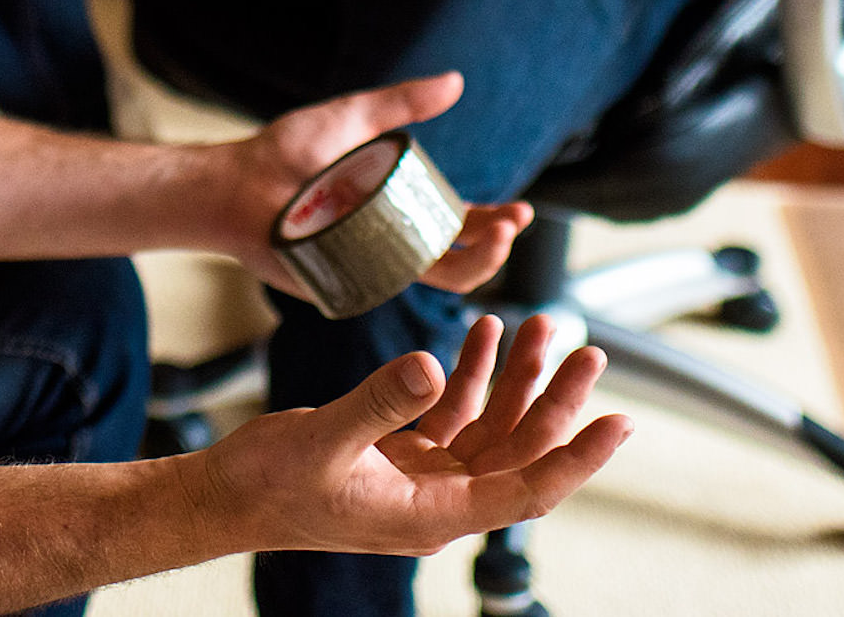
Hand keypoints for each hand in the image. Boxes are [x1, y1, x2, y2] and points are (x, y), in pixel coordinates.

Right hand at [192, 313, 632, 555]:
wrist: (225, 497)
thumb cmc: (268, 485)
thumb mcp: (324, 438)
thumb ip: (380, 402)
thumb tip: (433, 368)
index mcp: (430, 515)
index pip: (525, 490)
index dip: (576, 458)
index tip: (618, 424)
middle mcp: (437, 501)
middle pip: (518, 451)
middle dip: (554, 400)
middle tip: (587, 351)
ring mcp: (421, 479)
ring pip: (491, 428)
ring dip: (515, 379)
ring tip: (537, 327)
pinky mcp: (401, 456)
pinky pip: (454, 414)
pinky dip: (472, 375)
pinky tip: (481, 336)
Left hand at [220, 72, 530, 301]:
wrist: (232, 183)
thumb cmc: (285, 151)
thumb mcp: (353, 118)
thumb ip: (401, 103)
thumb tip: (456, 81)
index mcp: (400, 207)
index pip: (460, 222)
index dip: (495, 222)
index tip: (521, 212)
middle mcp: (392, 240)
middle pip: (459, 255)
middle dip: (495, 246)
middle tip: (512, 225)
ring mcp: (371, 264)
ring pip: (435, 278)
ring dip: (475, 268)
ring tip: (493, 241)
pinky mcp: (345, 280)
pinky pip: (393, 289)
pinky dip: (423, 283)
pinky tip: (445, 269)